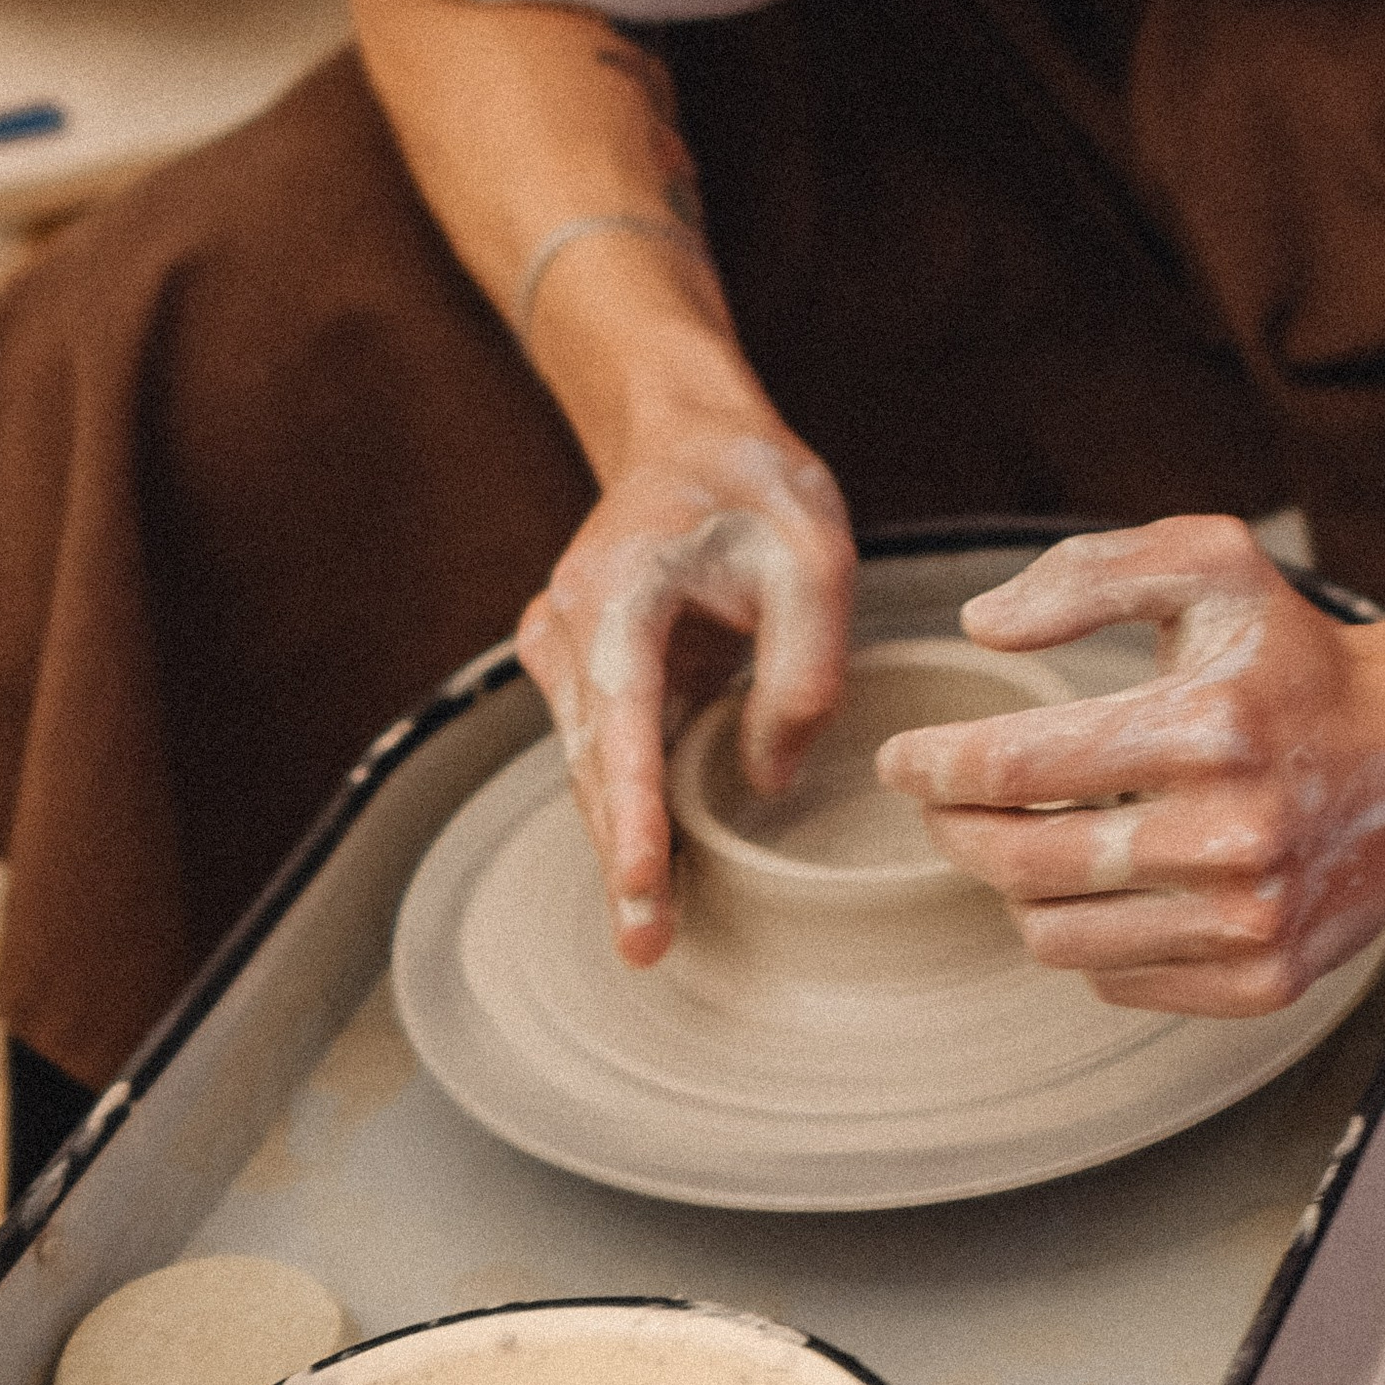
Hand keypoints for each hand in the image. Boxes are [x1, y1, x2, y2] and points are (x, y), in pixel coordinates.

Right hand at [515, 430, 854, 964]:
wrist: (688, 437)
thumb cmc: (752, 487)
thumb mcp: (815, 556)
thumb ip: (802, 666)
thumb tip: (768, 780)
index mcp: (619, 590)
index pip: (620, 713)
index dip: (628, 804)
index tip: (639, 877)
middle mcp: (571, 626)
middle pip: (594, 760)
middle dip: (619, 856)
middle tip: (646, 948)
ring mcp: (569, 651)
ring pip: (593, 765)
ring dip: (619, 844)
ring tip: (649, 936)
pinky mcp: (588, 673)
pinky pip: (605, 750)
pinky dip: (626, 809)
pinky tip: (651, 876)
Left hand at [875, 516, 1384, 1015]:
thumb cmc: (1295, 655)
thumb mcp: (1211, 565)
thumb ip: (1089, 574)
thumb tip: (981, 625)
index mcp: (1207, 726)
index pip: (1015, 764)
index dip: (933, 766)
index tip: (902, 760)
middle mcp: (1231, 834)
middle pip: (1019, 860)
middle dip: (955, 830)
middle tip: (943, 803)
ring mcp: (1250, 920)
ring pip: (1053, 935)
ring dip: (1017, 888)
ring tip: (1029, 838)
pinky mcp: (1263, 980)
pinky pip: (1114, 978)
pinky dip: (1089, 935)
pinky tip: (1113, 882)